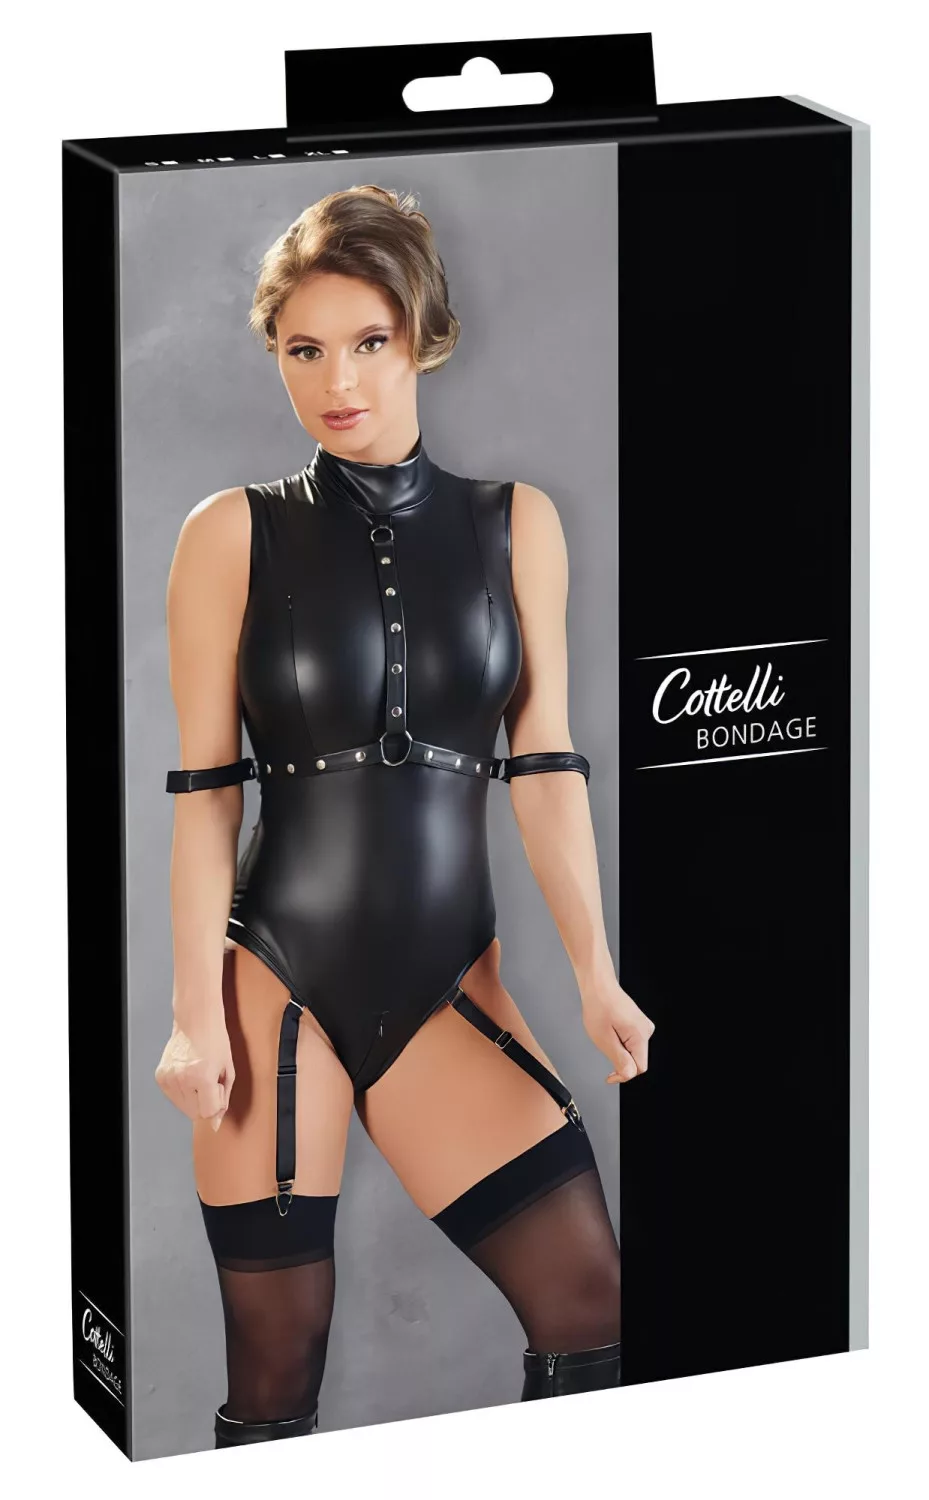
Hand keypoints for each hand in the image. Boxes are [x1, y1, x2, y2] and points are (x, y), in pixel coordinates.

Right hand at [155, 1014, 234, 1130]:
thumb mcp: (228, 1070)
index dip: (217, 1103)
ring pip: (184, 1108)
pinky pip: (174, 1097)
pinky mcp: (160, 1076)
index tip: (218, 1087)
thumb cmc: (216, 1041)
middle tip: (209, 1079)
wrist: (196, 1019)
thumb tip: (215, 1124)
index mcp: (201, 1076)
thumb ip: (223, 1099)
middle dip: (205, 1102)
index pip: (209, 1113)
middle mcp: (182, 1079)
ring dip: (194, 1098)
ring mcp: (168, 1077)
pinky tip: (189, 1074)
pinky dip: (183, 1091)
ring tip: (199, 1075)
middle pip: (195, 1114)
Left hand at [580, 972, 654, 1084]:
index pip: (639, 1068)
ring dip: (618, 1049)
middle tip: (604, 1044)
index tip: (609, 1075)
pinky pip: (630, 1042)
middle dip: (619, 1059)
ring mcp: (643, 1026)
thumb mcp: (604, 1038)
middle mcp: (646, 1030)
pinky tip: (609, 1029)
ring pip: (632, 1051)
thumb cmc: (599, 1006)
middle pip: (636, 1060)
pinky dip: (619, 1041)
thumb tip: (628, 1075)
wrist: (598, 985)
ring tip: (605, 1033)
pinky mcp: (638, 1024)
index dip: (623, 1075)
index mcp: (640, 1035)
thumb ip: (619, 1059)